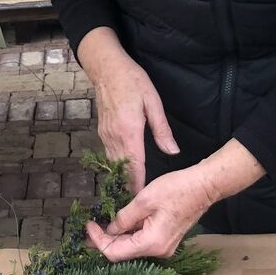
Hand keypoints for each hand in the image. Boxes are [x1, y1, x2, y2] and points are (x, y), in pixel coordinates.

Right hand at [76, 29, 177, 191]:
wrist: (106, 68)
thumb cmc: (133, 81)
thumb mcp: (153, 102)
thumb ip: (162, 130)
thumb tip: (172, 152)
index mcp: (129, 131)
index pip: (134, 165)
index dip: (138, 185)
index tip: (143, 201)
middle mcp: (114, 136)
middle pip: (120, 169)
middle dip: (128, 187)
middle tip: (137, 206)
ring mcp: (105, 134)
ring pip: (113, 163)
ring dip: (121, 178)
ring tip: (130, 194)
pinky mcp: (102, 131)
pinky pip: (109, 154)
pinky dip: (116, 166)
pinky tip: (124, 171)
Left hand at [87, 164, 214, 261]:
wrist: (204, 186)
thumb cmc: (176, 190)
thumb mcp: (144, 200)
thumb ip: (124, 218)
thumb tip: (109, 229)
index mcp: (151, 243)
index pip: (116, 253)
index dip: (98, 242)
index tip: (88, 226)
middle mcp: (158, 251)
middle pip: (123, 253)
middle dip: (105, 240)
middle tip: (90, 225)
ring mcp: (164, 247)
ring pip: (132, 247)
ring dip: (116, 236)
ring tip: (101, 223)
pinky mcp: (166, 239)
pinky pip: (142, 241)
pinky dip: (128, 233)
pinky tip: (120, 222)